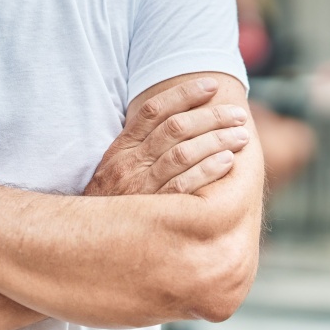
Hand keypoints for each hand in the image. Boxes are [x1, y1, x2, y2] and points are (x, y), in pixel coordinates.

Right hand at [85, 77, 249, 196]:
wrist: (88, 243)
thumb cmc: (112, 203)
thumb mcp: (116, 169)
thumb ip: (142, 146)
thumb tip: (181, 121)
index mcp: (122, 148)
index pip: (154, 110)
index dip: (184, 94)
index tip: (212, 86)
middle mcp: (129, 163)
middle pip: (175, 128)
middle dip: (211, 116)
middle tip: (238, 114)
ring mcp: (139, 187)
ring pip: (182, 153)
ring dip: (216, 140)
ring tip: (241, 135)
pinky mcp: (151, 212)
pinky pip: (183, 186)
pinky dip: (207, 170)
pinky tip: (227, 161)